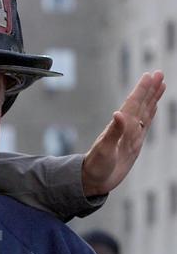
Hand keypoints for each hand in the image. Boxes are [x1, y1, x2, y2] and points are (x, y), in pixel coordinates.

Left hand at [82, 70, 165, 195]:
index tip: (151, 75)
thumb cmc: (96, 166)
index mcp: (119, 127)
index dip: (142, 90)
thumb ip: (113, 133)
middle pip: (140, 104)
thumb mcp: (104, 150)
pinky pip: (145, 125)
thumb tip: (118, 113)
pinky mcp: (134, 144)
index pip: (133, 104)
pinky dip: (150, 114)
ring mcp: (130, 135)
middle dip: (150, 89)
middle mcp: (126, 128)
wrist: (92, 180)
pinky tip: (153, 106)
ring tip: (160, 84)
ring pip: (144, 112)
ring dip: (152, 98)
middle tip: (159, 73)